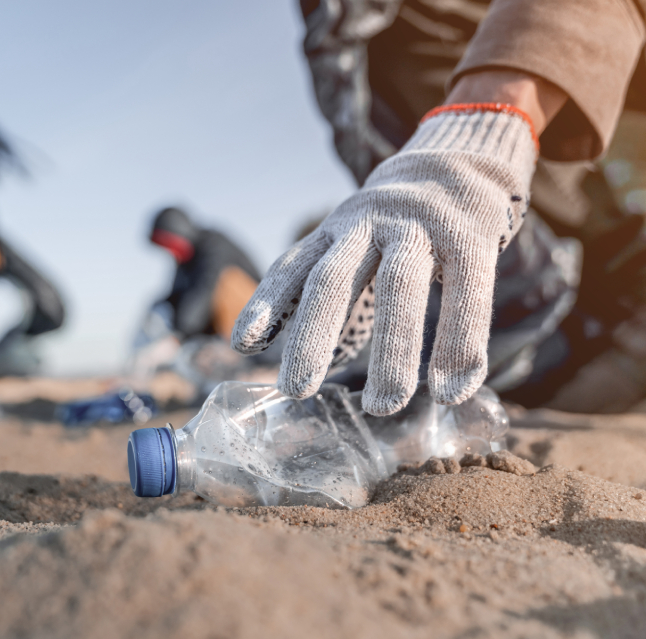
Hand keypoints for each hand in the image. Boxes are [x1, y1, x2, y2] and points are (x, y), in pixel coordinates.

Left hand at [232, 105, 537, 414]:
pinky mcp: (470, 236)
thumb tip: (321, 359)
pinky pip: (466, 294)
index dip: (265, 303)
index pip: (293, 266)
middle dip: (311, 335)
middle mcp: (368, 224)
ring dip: (390, 351)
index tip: (241, 345)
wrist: (463, 157)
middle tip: (296, 390)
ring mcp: (419, 227)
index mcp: (335, 231)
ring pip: (398, 287)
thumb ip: (337, 295)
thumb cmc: (399, 225)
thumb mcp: (356, 245)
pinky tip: (450, 391)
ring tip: (382, 407)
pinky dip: (459, 346)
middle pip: (333, 278)